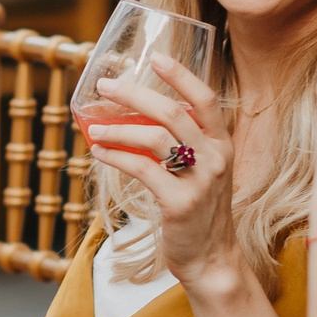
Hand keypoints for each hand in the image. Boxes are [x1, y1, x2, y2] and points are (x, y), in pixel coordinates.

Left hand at [81, 57, 243, 292]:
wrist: (212, 259)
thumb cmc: (201, 212)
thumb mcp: (203, 172)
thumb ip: (184, 146)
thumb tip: (139, 118)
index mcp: (222, 145)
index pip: (206, 99)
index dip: (181, 75)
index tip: (156, 57)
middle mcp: (215, 158)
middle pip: (172, 112)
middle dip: (135, 94)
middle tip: (107, 86)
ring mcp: (200, 181)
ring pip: (154, 138)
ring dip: (118, 128)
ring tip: (94, 127)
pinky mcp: (179, 204)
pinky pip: (142, 170)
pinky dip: (116, 157)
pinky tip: (100, 152)